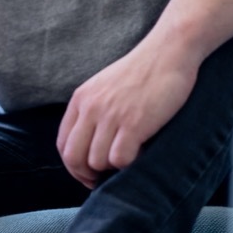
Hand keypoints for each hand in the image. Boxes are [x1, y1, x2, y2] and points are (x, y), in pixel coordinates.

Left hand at [55, 36, 201, 188]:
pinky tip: (142, 153)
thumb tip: (90, 145)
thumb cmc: (143, 72)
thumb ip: (93, 109)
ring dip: (112, 169)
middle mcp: (91, 107)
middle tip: (104, 181)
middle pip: (73, 158)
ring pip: (96, 162)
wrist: (169, 51)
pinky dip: (130, 165)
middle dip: (86, 175)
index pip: (63, 144)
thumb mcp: (105, 86)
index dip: (73, 166)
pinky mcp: (133, 123)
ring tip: (129, 158)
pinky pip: (120, 160)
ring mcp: (111, 115)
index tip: (89, 174)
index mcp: (81, 99)